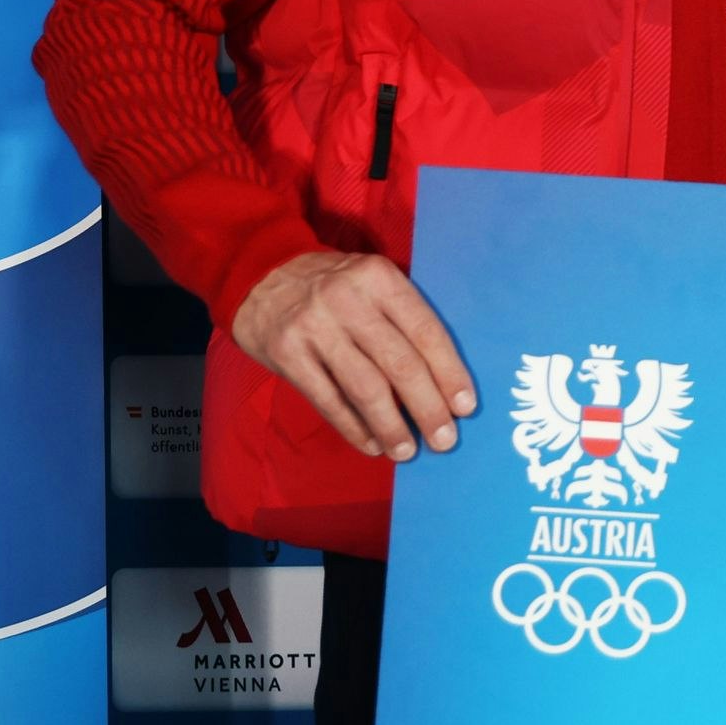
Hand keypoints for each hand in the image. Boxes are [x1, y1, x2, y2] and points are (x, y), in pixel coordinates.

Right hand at [232, 251, 476, 461]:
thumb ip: (401, 319)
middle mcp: (348, 300)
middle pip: (400, 364)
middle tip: (445, 441)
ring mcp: (314, 327)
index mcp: (379, 278)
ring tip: (407, 451)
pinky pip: (328, 400)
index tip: (465, 407)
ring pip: (365, 388)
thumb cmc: (333, 286)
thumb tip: (442, 380)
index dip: (450, 373)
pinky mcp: (286, 352)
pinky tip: (371, 444)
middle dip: (428, 408)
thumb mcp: (370, 282)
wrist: (259, 273)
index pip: (426, 331)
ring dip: (392, 426)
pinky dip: (353, 427)